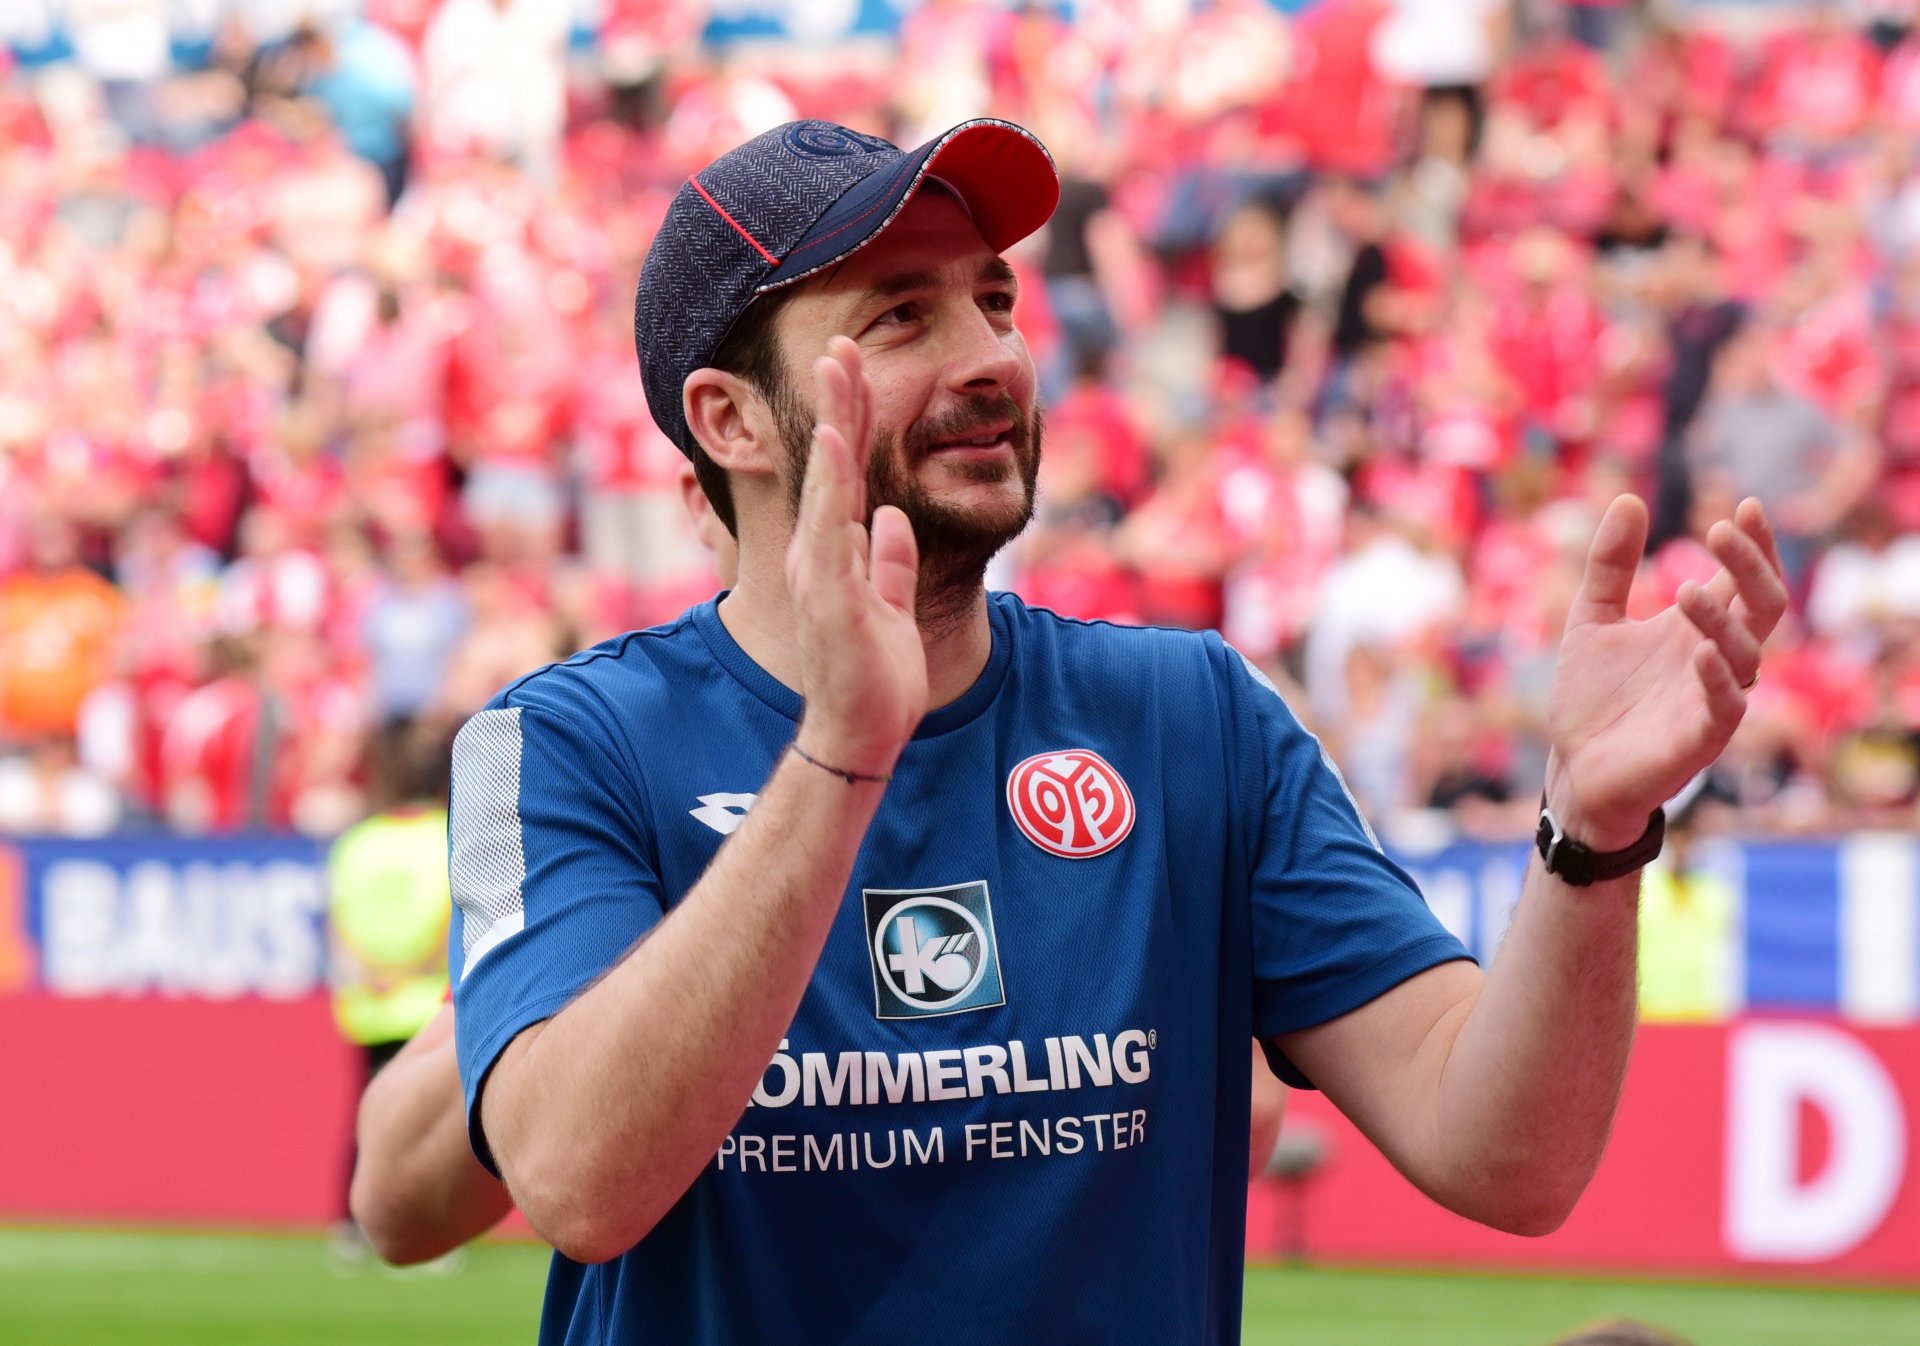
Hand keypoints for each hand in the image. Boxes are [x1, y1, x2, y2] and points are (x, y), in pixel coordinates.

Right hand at [785, 337, 925, 777]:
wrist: (860, 736)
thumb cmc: (875, 680)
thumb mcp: (892, 609)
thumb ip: (890, 565)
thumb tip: (894, 521)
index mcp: (836, 555)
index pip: (847, 475)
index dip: (852, 421)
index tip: (856, 369)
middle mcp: (820, 554)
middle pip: (832, 464)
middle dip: (839, 402)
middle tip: (842, 343)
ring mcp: (820, 571)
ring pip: (827, 483)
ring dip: (834, 422)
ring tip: (836, 366)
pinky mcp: (829, 594)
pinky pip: (830, 528)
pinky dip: (832, 483)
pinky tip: (838, 441)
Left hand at [1544, 495, 1787, 850]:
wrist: (1573, 768)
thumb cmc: (1594, 698)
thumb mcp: (1592, 619)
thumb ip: (1611, 565)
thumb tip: (1629, 499)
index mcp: (1699, 629)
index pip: (1746, 581)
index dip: (1754, 545)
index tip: (1744, 504)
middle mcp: (1717, 660)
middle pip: (1765, 607)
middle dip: (1751, 567)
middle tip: (1721, 530)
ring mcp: (1713, 700)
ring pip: (1749, 654)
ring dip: (1722, 619)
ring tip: (1686, 589)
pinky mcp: (1699, 741)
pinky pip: (1727, 708)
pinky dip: (1719, 679)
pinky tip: (1700, 651)